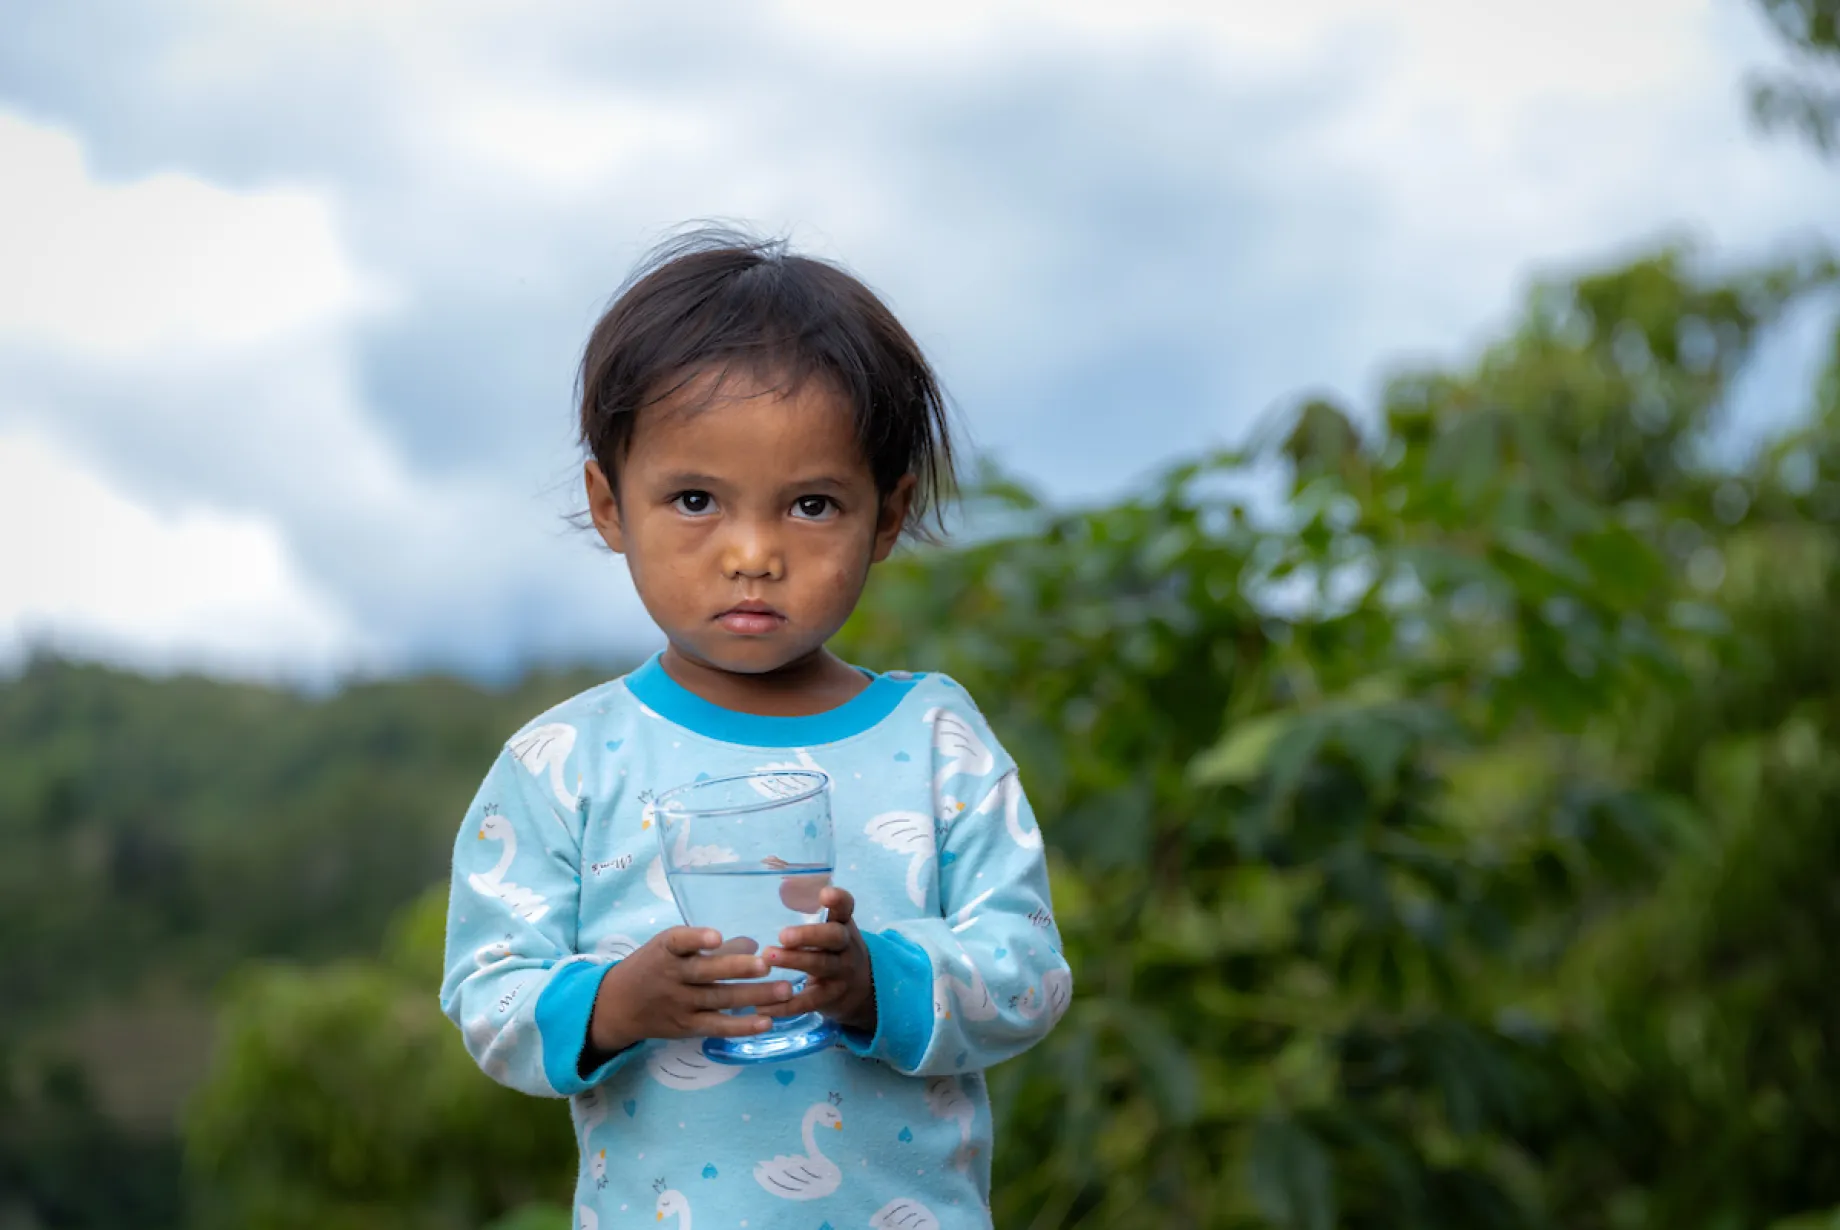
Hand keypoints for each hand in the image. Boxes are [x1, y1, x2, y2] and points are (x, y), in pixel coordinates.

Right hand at [586, 927, 792, 1058]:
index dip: (696, 938)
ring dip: (754, 996)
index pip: (677, 942)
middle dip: (738, 968)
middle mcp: (672, 977)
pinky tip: (767, 1022)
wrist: (619, 1006)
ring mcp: (680, 1004)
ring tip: (785, 991)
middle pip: (706, 973)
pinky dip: (742, 1026)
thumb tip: (752, 945)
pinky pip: (717, 1027)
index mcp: (665, 951)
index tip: (717, 937)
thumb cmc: (652, 966)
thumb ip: (704, 944)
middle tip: (767, 964)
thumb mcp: (667, 947)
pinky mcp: (687, 1027)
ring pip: (719, 999)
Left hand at [762, 886, 875, 1033]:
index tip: (825, 894)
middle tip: (783, 934)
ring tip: (768, 957)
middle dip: (809, 935)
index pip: (846, 907)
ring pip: (821, 965)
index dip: (838, 900)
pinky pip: (808, 1001)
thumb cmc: (833, 949)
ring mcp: (841, 973)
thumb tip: (775, 866)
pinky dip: (785, 1004)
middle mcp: (846, 946)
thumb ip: (807, 904)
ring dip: (795, 961)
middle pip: (833, 937)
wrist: (861, 990)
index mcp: (843, 924)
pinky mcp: (831, 998)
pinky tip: (762, 1005)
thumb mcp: (830, 927)